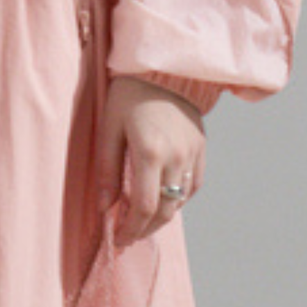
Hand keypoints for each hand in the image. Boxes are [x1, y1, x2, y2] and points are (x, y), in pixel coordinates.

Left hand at [99, 75, 205, 246]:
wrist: (163, 68)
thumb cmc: (128, 94)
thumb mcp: (108, 128)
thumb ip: (107, 171)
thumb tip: (105, 207)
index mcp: (150, 153)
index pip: (143, 207)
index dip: (130, 229)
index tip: (118, 238)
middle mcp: (176, 158)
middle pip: (164, 211)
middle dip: (145, 229)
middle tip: (128, 236)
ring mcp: (192, 154)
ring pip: (180, 202)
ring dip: (161, 218)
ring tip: (142, 222)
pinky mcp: (201, 149)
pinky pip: (193, 186)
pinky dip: (178, 200)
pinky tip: (162, 201)